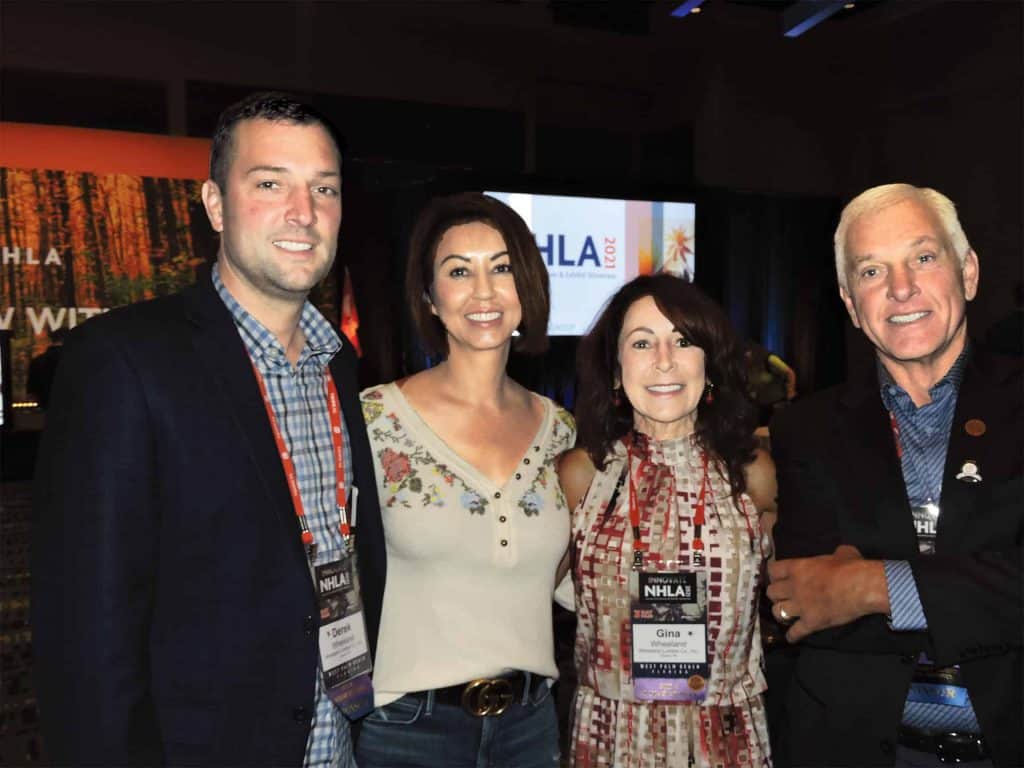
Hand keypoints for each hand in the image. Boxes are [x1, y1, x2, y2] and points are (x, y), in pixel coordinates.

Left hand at [766, 545, 888, 642]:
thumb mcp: (841, 553)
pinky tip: (792, 637)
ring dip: (781, 613)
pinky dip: (793, 636)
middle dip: (776, 595)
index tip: (779, 578)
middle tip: (784, 597)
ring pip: (777, 612)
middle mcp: (794, 587)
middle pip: (771, 592)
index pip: (772, 571)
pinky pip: (795, 632)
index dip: (775, 575)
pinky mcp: (811, 622)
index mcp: (797, 568)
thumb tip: (841, 554)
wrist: (862, 587)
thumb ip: (834, 555)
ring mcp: (801, 606)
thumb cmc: (852, 567)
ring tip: (786, 615)